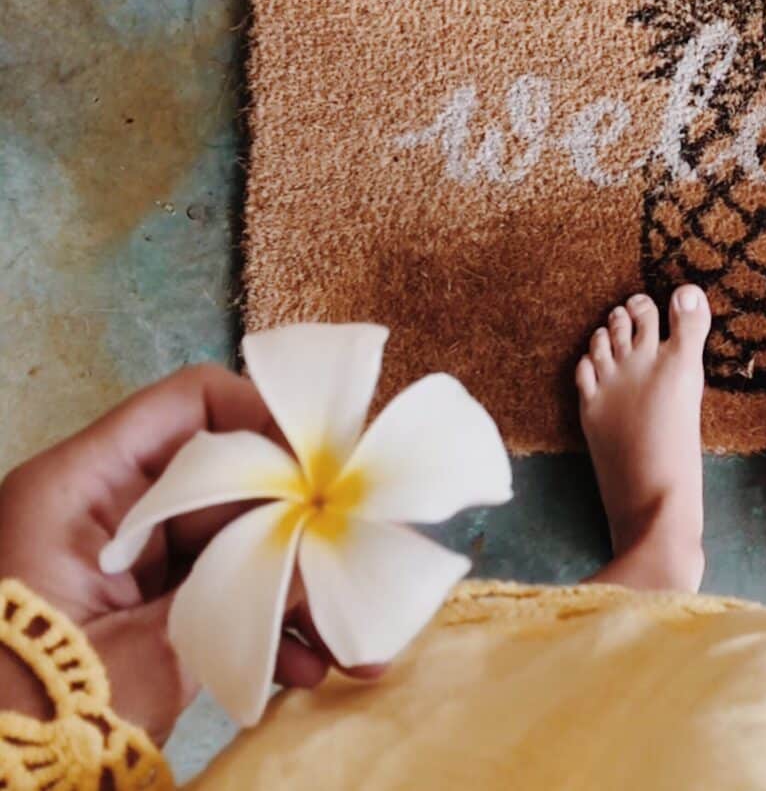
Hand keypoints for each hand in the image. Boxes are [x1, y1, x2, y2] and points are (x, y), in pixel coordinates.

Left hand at [0, 363, 368, 743]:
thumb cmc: (44, 719)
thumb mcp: (151, 652)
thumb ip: (247, 589)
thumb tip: (332, 549)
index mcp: (81, 489)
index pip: (191, 403)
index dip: (268, 421)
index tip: (331, 469)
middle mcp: (104, 510)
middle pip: (231, 479)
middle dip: (302, 526)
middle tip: (364, 557)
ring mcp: (126, 560)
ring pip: (237, 539)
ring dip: (296, 587)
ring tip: (352, 642)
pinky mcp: (142, 605)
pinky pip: (220, 587)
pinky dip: (264, 621)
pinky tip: (310, 666)